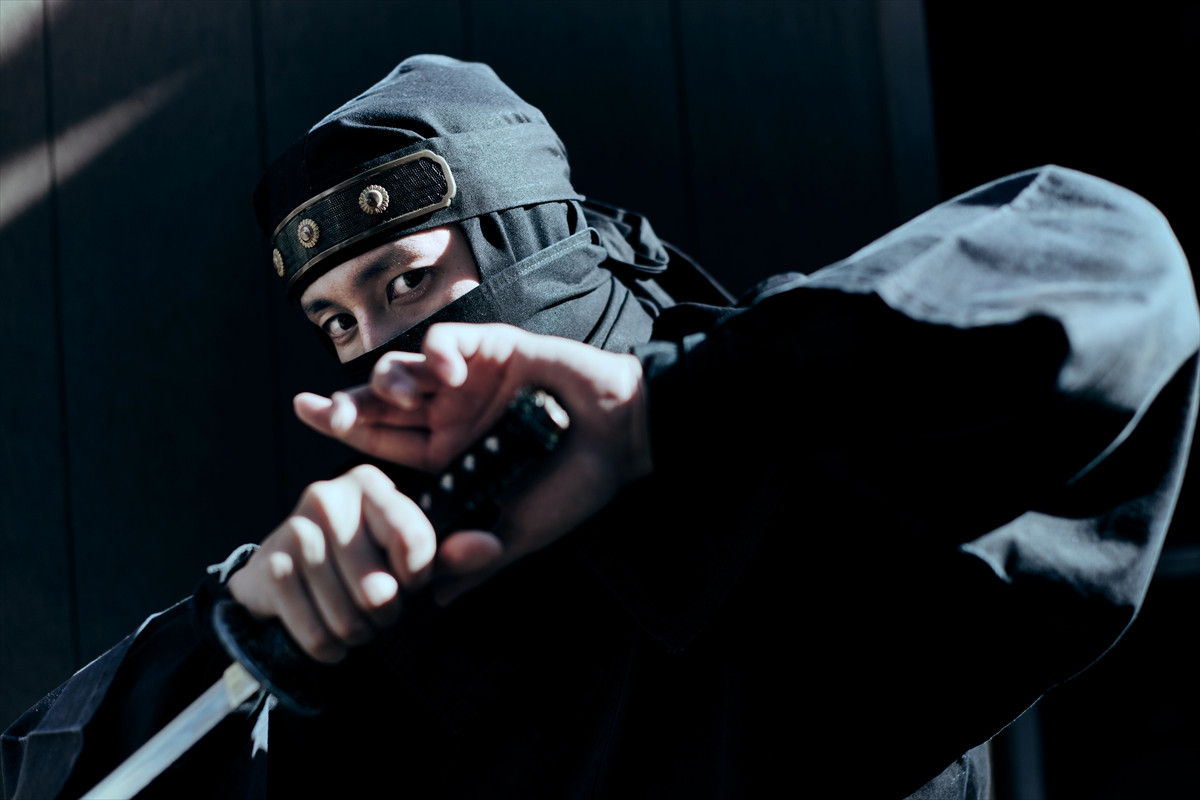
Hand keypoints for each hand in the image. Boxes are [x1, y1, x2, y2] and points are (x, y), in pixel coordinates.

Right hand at [226, 464, 435, 662]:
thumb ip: (453, 553)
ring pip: (347, 617)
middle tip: (378, 605)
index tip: (409, 579)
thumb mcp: (410, 554)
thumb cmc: (360, 559)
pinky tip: (329, 633)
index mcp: (370, 483)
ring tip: (353, 617)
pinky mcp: (270, 569)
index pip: (414, 542)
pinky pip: (316, 634)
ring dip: (357, 633)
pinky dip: (329, 647)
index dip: (417, 576)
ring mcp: (294, 531)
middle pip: (379, 589)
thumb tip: (492, 548)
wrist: (281, 573)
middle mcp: (328, 498)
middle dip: (385, 612)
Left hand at [293, 323, 651, 601]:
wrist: (624, 439)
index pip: (384, 441)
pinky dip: (437, 352)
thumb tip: (435, 604)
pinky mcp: (493, 348)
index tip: (306, 416)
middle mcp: (452, 413)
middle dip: (348, 402)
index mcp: (450, 453)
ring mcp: (470, 379)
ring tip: (398, 396)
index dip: (344, 427)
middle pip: (381, 403)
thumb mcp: (518, 531)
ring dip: (389, 379)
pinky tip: (449, 372)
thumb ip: (474, 560)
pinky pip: (446, 341)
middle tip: (324, 411)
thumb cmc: (576, 485)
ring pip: (403, 368)